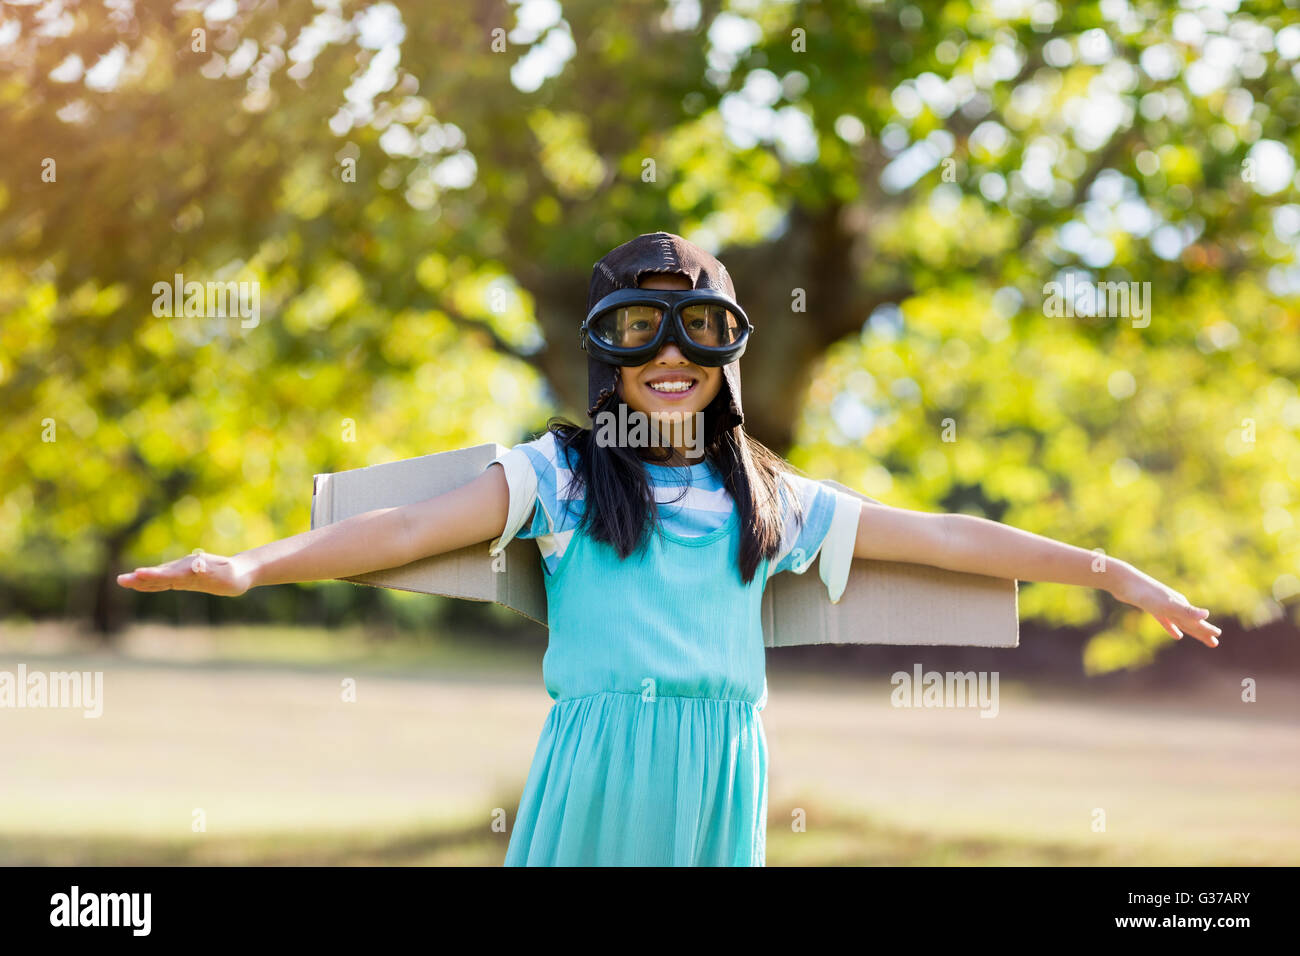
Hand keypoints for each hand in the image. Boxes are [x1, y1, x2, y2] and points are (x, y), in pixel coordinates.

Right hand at [116, 549, 254, 596]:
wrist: (240, 572)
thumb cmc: (234, 574)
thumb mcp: (225, 573)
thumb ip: (210, 569)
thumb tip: (196, 566)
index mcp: (190, 568)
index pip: (168, 574)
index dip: (153, 575)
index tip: (137, 574)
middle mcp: (183, 569)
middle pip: (159, 575)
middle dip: (140, 579)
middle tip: (121, 580)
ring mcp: (182, 573)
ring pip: (159, 578)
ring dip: (141, 581)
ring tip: (123, 581)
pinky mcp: (184, 579)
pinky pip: (164, 582)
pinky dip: (151, 583)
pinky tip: (139, 584)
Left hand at [1108, 563, 1221, 647]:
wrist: (1123, 582)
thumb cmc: (1146, 594)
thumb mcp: (1167, 605)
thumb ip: (1186, 611)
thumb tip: (1207, 614)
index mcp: (1180, 605)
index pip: (1196, 621)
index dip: (1206, 630)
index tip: (1218, 638)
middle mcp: (1175, 605)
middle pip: (1191, 623)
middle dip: (1203, 633)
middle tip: (1215, 644)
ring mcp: (1164, 606)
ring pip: (1180, 622)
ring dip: (1190, 631)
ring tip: (1200, 638)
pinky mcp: (1151, 607)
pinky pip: (1165, 620)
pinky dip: (1172, 628)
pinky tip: (1176, 635)